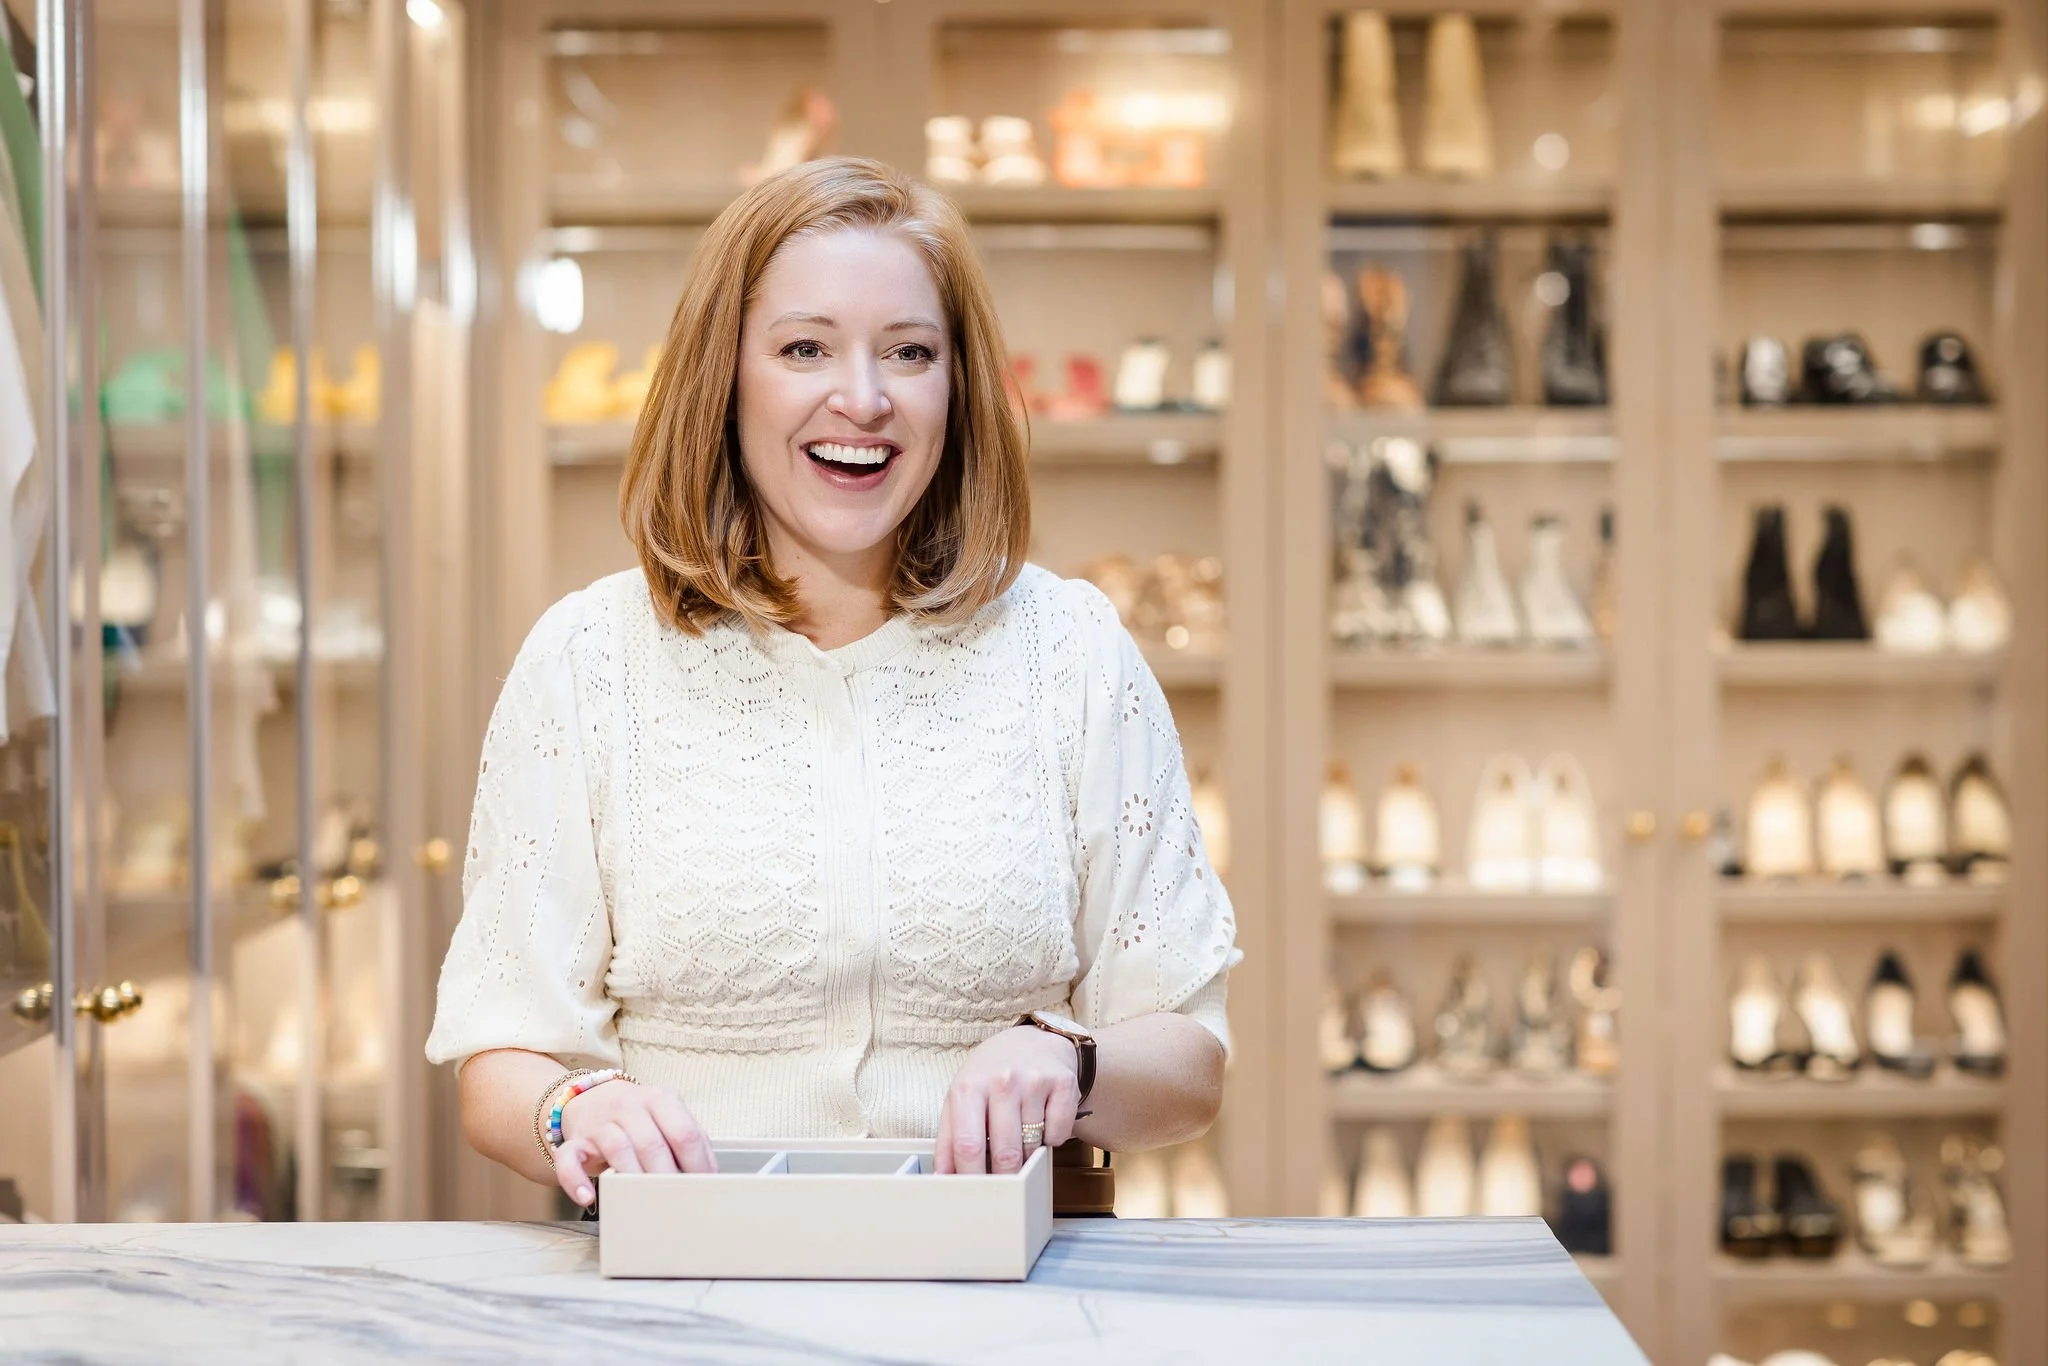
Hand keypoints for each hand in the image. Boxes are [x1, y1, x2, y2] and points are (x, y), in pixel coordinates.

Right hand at [550, 1080, 717, 1206]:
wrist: (591, 1100)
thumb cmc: (639, 1117)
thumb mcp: (668, 1117)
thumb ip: (691, 1140)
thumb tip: (711, 1177)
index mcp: (660, 1099)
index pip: (684, 1132)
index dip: (697, 1164)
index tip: (702, 1188)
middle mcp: (630, 1106)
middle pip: (652, 1143)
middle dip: (666, 1177)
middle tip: (675, 1202)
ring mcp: (600, 1123)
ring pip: (618, 1149)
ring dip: (633, 1178)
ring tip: (644, 1202)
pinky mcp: (575, 1141)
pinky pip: (570, 1160)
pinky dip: (576, 1180)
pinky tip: (588, 1197)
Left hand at [934, 1025, 1080, 1174]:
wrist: (1035, 1040)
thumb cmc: (992, 1074)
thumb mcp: (962, 1096)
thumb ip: (949, 1137)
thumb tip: (943, 1178)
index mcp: (969, 1086)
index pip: (967, 1145)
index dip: (970, 1177)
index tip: (973, 1194)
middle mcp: (1002, 1081)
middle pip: (1004, 1153)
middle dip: (1004, 1177)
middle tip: (1003, 1181)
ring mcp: (1034, 1081)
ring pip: (1032, 1146)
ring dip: (1027, 1155)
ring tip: (1021, 1139)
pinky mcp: (1062, 1083)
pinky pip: (1059, 1134)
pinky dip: (1052, 1140)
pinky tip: (1043, 1123)